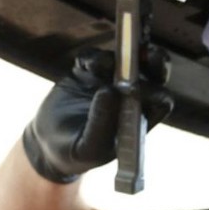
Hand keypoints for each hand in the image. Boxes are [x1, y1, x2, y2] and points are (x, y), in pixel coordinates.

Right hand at [21, 46, 174, 182]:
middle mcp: (130, 95)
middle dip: (155, 62)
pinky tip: (84, 66)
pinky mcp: (87, 71)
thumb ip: (101, 124)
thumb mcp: (88, 148)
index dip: (156, 93)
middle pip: (153, 73)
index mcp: (139, 117)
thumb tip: (109, 91)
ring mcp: (109, 80)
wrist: (48, 146)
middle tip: (149, 55)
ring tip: (99, 67)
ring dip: (118, 58)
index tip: (142, 89)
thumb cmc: (77, 154)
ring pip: (123, 59)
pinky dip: (91, 57)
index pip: (160, 101)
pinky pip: (93, 56)